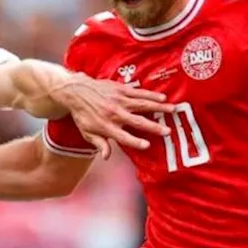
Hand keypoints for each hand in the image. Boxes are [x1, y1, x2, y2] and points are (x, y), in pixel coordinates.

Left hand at [51, 75, 175, 158]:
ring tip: (172, 110)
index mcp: (106, 127)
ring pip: (142, 104)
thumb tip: (107, 157)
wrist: (76, 91)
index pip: (123, 137)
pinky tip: (162, 98)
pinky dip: (151, 95)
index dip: (135, 142)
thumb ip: (99, 144)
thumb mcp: (87, 133)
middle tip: (168, 131)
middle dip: (153, 127)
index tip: (147, 146)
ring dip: (158, 108)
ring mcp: (119, 100)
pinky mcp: (121, 89)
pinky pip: (139, 93)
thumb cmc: (83, 115)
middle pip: (137, 121)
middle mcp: (114, 113)